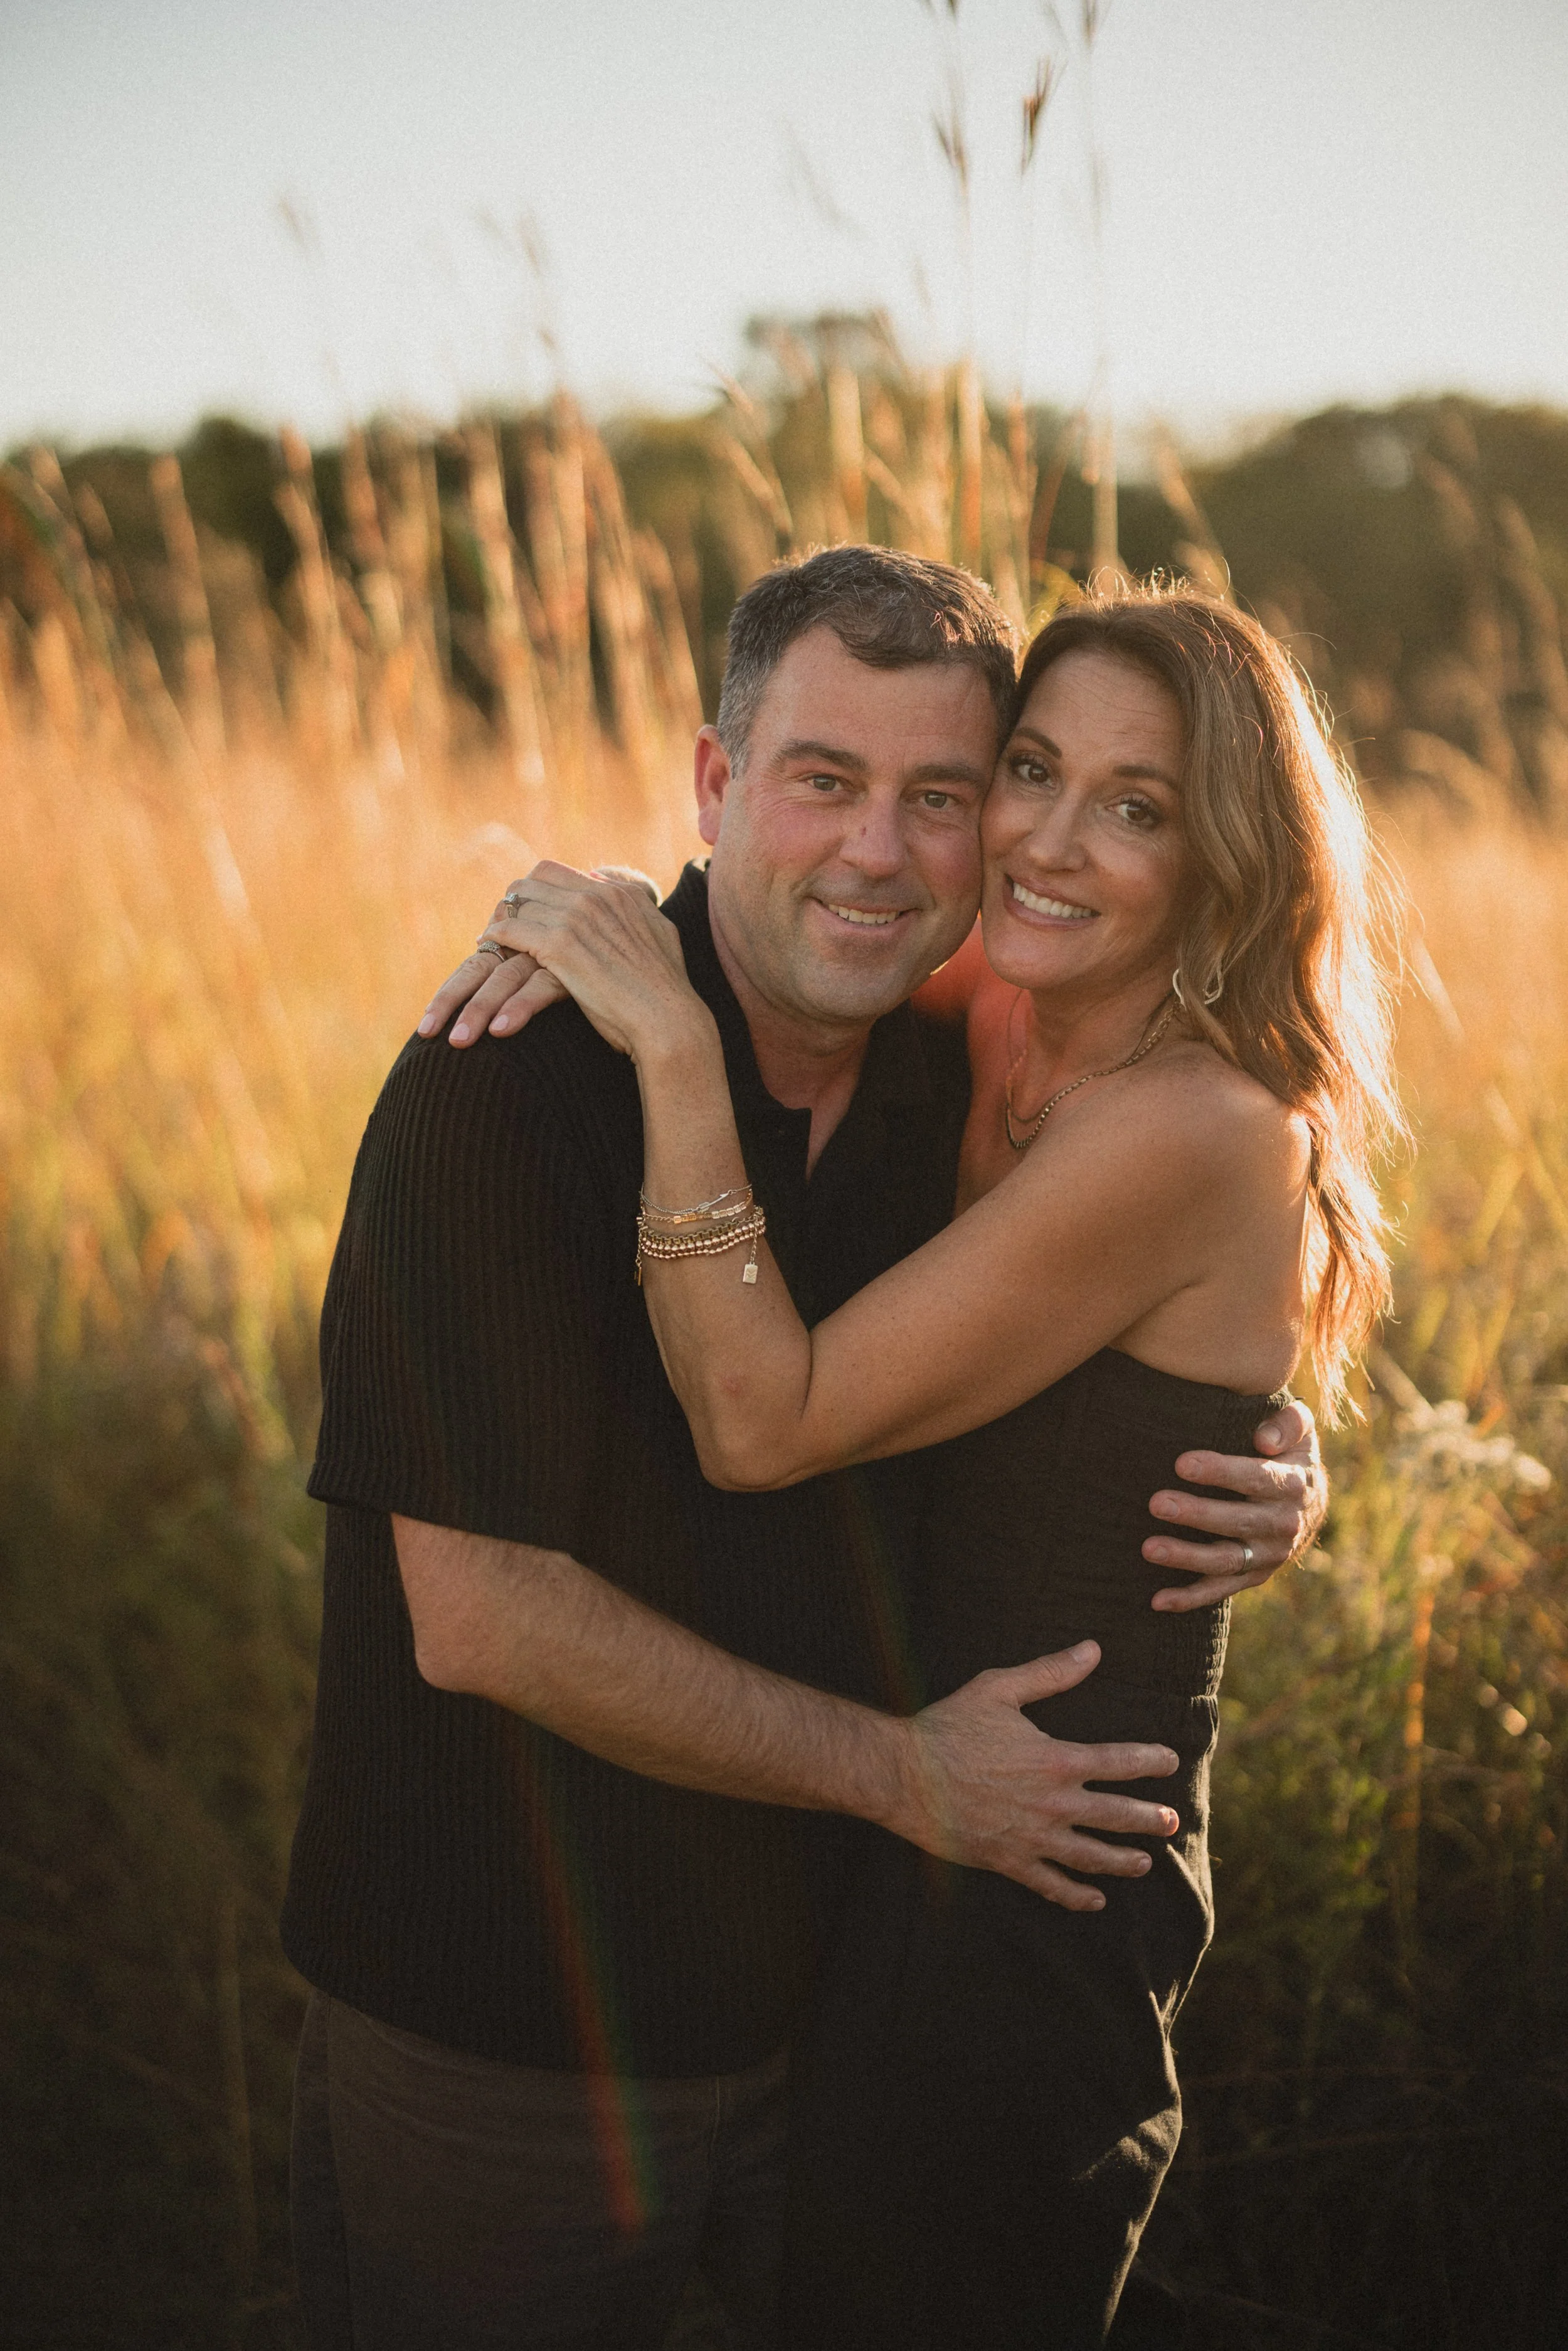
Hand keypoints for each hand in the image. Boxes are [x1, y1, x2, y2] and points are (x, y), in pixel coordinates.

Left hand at [480, 862, 701, 1062]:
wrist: (669, 1020)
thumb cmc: (666, 991)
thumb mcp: (661, 935)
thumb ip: (639, 908)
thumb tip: (621, 891)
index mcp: (618, 893)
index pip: (556, 872)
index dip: (534, 891)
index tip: (525, 912)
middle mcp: (596, 896)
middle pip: (532, 882)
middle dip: (512, 903)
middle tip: (501, 927)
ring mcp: (578, 919)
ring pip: (518, 903)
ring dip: (500, 921)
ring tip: (491, 942)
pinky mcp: (561, 946)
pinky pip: (511, 930)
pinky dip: (495, 938)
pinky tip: (488, 951)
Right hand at [884, 1641, 1180, 1912]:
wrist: (903, 1775)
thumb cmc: (949, 1727)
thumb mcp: (999, 1689)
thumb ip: (1049, 1673)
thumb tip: (1093, 1650)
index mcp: (1055, 1760)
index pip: (1119, 1762)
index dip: (1150, 1761)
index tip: (1171, 1761)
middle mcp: (1052, 1804)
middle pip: (1116, 1817)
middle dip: (1149, 1819)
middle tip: (1172, 1821)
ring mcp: (1032, 1838)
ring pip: (1091, 1857)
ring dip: (1123, 1861)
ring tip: (1145, 1863)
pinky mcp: (1009, 1862)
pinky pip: (1051, 1886)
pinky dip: (1077, 1897)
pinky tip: (1094, 1900)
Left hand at [1144, 1396, 1326, 1611]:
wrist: (1311, 1502)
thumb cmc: (1290, 1453)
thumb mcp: (1300, 1428)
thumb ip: (1288, 1423)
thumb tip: (1264, 1440)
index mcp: (1294, 1485)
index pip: (1255, 1478)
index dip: (1220, 1471)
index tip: (1182, 1464)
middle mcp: (1284, 1524)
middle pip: (1237, 1521)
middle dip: (1196, 1514)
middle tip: (1156, 1503)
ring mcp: (1268, 1555)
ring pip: (1225, 1560)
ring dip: (1186, 1557)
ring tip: (1148, 1548)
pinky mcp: (1253, 1576)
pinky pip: (1220, 1590)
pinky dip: (1190, 1598)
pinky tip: (1157, 1600)